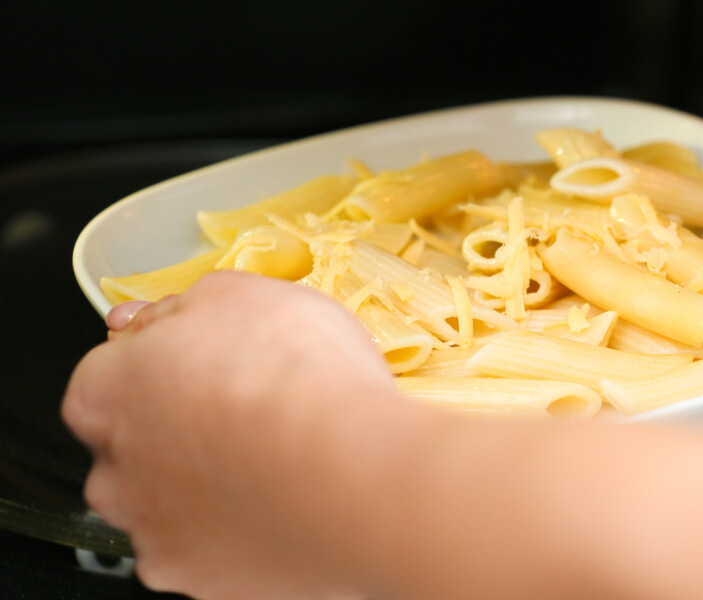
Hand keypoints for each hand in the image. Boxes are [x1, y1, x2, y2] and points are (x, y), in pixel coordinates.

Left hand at [62, 271, 398, 598]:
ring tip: (282, 465)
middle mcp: (114, 471)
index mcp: (106, 391)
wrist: (354, 474)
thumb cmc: (300, 380)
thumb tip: (160, 316)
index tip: (209, 362)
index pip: (111, 375)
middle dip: (181, 433)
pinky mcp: (202, 583)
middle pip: (136, 448)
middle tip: (251, 413)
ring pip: (174, 508)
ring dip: (212, 489)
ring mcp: (156, 534)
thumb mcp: (245, 294)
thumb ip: (185, 306)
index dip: (168, 365)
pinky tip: (289, 507)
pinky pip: (214, 556)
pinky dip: (244, 536)